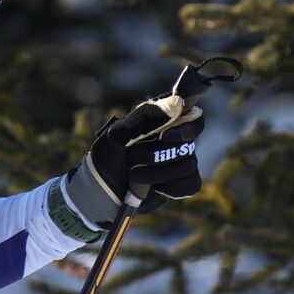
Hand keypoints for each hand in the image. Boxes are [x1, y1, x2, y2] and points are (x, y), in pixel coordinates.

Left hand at [48, 93, 204, 240]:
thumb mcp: (118, 134)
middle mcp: (176, 139)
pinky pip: (192, 184)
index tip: (165, 135)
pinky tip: (154, 188)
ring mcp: (181, 161)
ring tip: (134, 176)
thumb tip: (177, 103)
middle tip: (134, 156)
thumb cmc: (108, 156)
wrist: (100, 190)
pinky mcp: (181, 183)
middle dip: (159, 154)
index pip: (193, 115)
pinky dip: (173, 188)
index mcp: (164, 121)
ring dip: (159, 173)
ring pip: (188, 165)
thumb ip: (145, 118)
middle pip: (188, 143)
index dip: (186, 126)